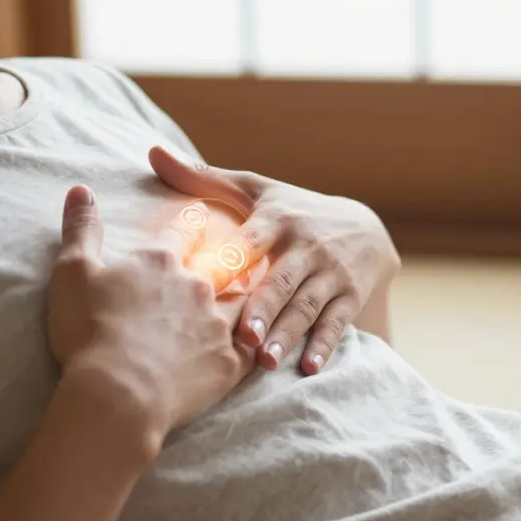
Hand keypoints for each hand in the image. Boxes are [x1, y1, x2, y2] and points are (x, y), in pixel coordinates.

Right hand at [47, 186, 254, 447]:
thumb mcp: (73, 272)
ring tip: (258, 295)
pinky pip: (251, 349)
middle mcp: (198, 286)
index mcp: (161, 262)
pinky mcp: (230, 364)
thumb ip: (81, 229)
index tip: (202, 215)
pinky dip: (256, 343)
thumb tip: (80, 189)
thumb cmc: (90, 331)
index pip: (184, 230)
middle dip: (232, 257)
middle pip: (223, 263)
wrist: (118, 394)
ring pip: (244, 302)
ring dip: (250, 297)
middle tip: (243, 253)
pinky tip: (262, 343)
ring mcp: (218, 325)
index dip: (192, 221)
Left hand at [149, 147, 399, 375]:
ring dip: (289, 334)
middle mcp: (306, 246)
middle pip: (282, 282)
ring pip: (308, 306)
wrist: (366, 227)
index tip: (213, 282)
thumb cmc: (293, 209)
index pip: (253, 242)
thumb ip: (204, 178)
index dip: (235, 260)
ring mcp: (331, 272)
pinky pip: (337, 322)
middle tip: (244, 338)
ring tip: (267, 361)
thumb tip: (154, 152)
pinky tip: (308, 368)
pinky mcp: (351, 295)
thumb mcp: (254, 189)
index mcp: (277, 221)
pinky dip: (325, 346)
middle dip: (265, 310)